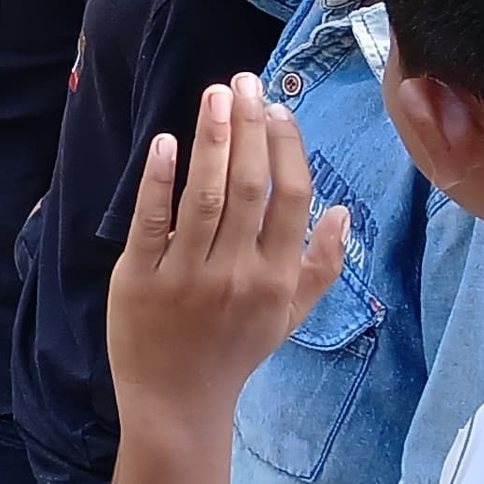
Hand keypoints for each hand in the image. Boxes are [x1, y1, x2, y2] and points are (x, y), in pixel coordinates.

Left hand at [107, 78, 351, 425]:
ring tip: (215, 95)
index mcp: (276, 279)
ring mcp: (186, 276)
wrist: (178, 403)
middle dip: (249, 128)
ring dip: (212, 140)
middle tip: (244, 81)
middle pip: (250, 188)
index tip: (276, 107)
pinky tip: (167, 142)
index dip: (286, 148)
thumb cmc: (236, 350)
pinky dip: (159, 180)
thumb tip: (343, 214)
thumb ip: (320, 266)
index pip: (290, 199)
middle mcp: (237, 274)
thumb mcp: (289, 315)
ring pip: (205, 197)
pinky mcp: (139, 279)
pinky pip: (151, 222)